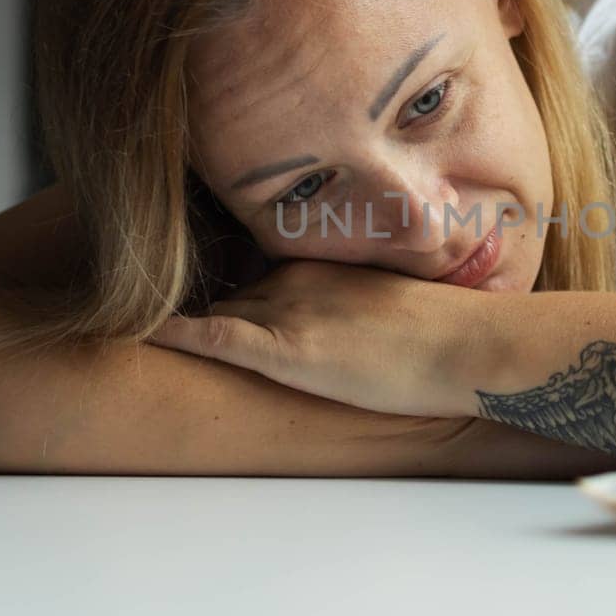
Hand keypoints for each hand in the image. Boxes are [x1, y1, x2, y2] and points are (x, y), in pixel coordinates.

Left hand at [145, 259, 495, 417]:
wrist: (471, 345)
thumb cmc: (449, 333)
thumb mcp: (396, 306)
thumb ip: (360, 308)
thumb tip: (355, 330)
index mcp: (322, 265)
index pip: (259, 277)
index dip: (237, 295)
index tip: (210, 297)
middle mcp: (297, 278)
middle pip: (234, 295)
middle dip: (209, 311)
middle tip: (167, 321)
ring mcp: (290, 312)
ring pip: (222, 312)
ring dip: (192, 325)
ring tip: (147, 331)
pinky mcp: (288, 351)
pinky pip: (218, 337)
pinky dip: (178, 333)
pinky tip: (144, 333)